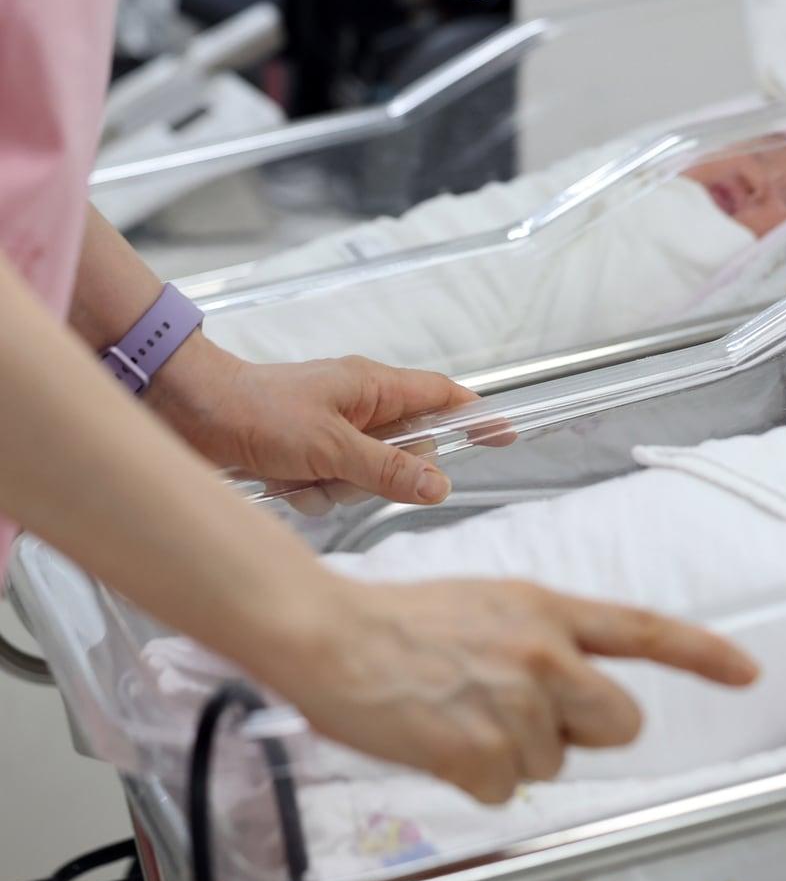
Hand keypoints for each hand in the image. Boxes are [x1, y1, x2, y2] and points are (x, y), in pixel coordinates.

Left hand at [149, 333, 505, 508]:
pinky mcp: (306, 455)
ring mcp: (332, 433)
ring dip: (337, 488)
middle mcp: (358, 408)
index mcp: (373, 387)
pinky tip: (283, 483)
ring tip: (302, 475)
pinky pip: (332, 488)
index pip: (442, 398)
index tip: (505, 435)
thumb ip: (388, 469)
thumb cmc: (256, 412)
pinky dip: (311, 493)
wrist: (186, 413)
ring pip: (367, 477)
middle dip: (381, 475)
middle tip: (345, 472)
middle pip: (406, 452)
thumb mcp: (330, 446)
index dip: (474, 416)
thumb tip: (440, 485)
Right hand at [262, 574, 759, 801]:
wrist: (331, 635)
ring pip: (553, 761)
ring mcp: (516, 703)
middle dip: (587, 731)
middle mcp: (545, 653)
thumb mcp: (490, 604)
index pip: (646, 630)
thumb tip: (577, 682)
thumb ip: (544, 637)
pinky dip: (472, 776)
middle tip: (532, 717)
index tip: (746, 671)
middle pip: (621, 721)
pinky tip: (441, 739)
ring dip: (513, 751)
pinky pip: (503, 787)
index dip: (703, 655)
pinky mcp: (481, 751)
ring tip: (460, 713)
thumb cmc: (400, 621)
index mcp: (548, 609)